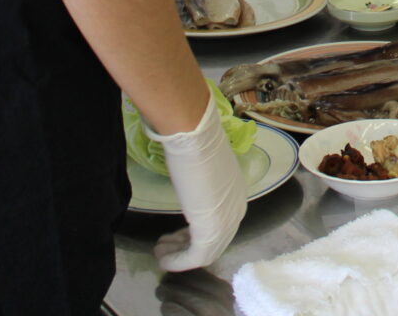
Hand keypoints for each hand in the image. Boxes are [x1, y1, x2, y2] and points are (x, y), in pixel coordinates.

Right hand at [149, 93, 247, 271]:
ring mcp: (227, 221)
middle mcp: (237, 210)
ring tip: (160, 250)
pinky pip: (196, 256)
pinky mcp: (212, 230)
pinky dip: (178, 261)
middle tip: (164, 245)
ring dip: (180, 255)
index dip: (195, 233)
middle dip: (186, 247)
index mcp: (236, 194)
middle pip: (214, 242)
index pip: (220, 225)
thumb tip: (189, 183)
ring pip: (206, 251)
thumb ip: (200, 183)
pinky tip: (162, 258)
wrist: (193, 137)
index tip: (174, 235)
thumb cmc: (194, 145)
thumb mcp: (200, 169)